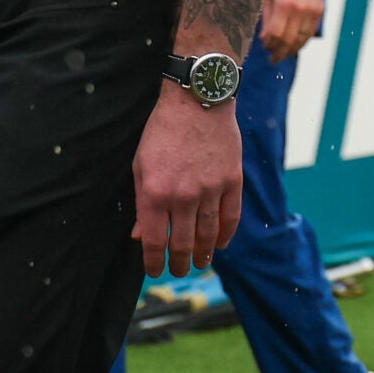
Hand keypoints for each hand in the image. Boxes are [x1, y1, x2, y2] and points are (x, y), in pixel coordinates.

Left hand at [133, 82, 243, 275]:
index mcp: (155, 193)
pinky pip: (231, 216)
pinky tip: (221, 243)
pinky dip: (226, 235)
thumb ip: (143, 203)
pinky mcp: (232, 180)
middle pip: (183, 244)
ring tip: (201, 263)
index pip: (155, 241)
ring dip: (204, 254)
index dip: (154, 263)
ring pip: (209, 235)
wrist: (197, 101)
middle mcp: (183, 195)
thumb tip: (142, 236)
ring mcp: (210, 189)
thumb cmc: (163, 132)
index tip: (155, 271)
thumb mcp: (141, 165)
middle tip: (179, 270)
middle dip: (179, 263)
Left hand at [259, 0, 325, 58]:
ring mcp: (312, 11)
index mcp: (284, 3)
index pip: (276, 34)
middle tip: (273, 58)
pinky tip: (295, 45)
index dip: (269, 44)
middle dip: (279, 53)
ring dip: (291, 50)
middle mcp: (300, 9)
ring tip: (283, 54)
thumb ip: (267, 16)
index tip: (265, 47)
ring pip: (301, 40)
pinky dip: (302, 42)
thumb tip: (265, 36)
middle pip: (289, 40)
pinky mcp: (319, 11)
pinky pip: (311, 33)